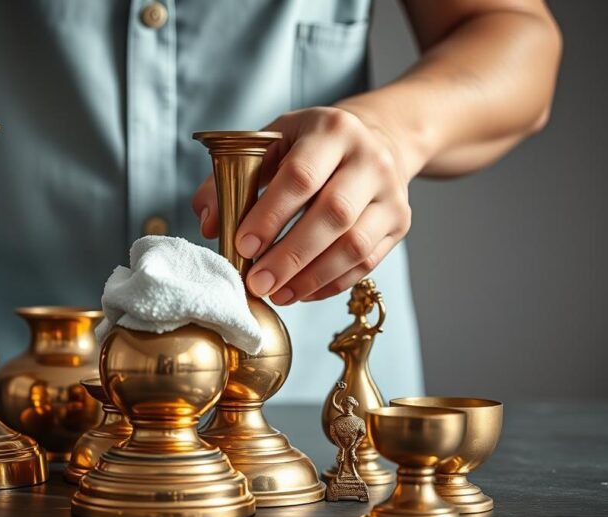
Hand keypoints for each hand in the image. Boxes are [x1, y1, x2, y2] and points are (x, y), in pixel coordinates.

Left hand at [192, 106, 412, 303]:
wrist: (378, 139)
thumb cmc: (312, 144)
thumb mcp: (272, 143)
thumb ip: (232, 177)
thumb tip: (208, 222)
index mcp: (332, 130)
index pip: (301, 177)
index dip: (270, 215)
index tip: (243, 246)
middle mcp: (369, 159)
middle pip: (333, 215)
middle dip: (290, 255)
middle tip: (257, 282)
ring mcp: (391, 193)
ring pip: (354, 245)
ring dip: (311, 277)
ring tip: (278, 294)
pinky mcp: (400, 223)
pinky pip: (366, 263)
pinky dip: (331, 283)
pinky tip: (302, 292)